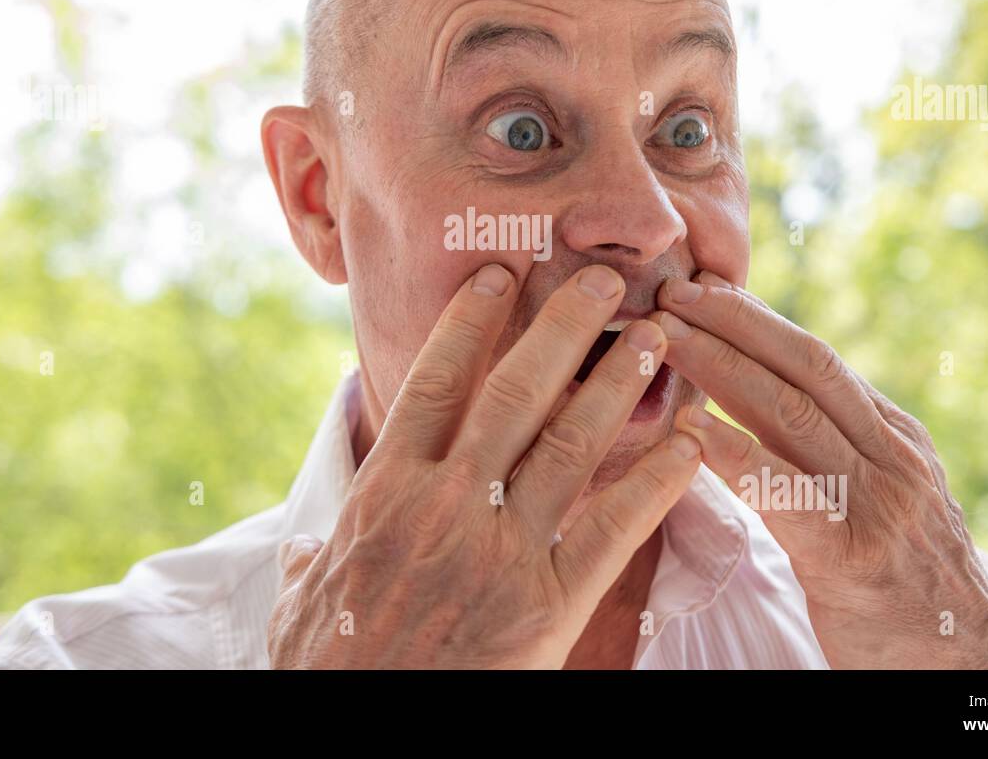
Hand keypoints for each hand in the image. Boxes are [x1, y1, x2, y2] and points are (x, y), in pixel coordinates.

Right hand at [266, 263, 702, 667]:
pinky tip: (688, 444)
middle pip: (514, 394)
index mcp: (385, 492)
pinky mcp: (548, 603)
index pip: (435, 383)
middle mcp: (445, 505)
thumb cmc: (329, 672)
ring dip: (616, 384)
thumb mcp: (299, 607)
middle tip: (604, 280)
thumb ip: (310, 563)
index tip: (500, 275)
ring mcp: (500, 551)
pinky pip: (612, 527)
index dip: (470, 322)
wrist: (358, 736)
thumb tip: (304, 548)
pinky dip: (656, 481)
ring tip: (653, 337)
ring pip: (569, 444)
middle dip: (564, 328)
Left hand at [656, 270, 987, 668]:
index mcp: (892, 434)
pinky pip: (788, 495)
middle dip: (735, 322)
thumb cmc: (900, 574)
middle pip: (805, 367)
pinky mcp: (855, 557)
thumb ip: (832, 446)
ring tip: (668, 339)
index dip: (755, 318)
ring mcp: (879, 502)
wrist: (967, 660)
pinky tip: (691, 432)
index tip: (702, 287)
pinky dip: (737, 456)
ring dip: (722, 368)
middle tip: (674, 289)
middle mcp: (891, 455)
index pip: (816, 358)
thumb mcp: (880, 492)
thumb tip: (757, 397)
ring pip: (793, 414)